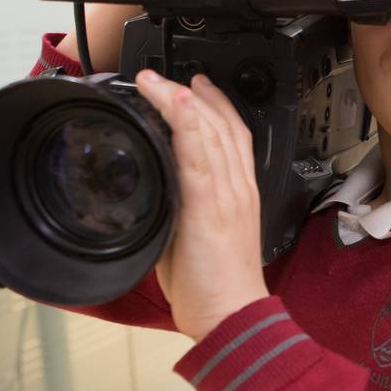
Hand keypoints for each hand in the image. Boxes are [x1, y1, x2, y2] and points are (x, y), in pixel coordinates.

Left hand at [135, 69, 268, 341]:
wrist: (232, 314)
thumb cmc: (216, 285)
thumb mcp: (195, 237)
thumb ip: (179, 208)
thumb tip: (152, 193)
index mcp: (238, 194)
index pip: (233, 136)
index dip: (214, 106)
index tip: (193, 88)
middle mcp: (237, 188)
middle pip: (222, 125)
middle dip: (193, 94)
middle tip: (165, 76)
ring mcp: (226, 194)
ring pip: (210, 132)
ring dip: (181, 100)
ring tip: (155, 81)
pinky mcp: (210, 206)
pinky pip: (200, 155)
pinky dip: (188, 124)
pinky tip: (174, 104)